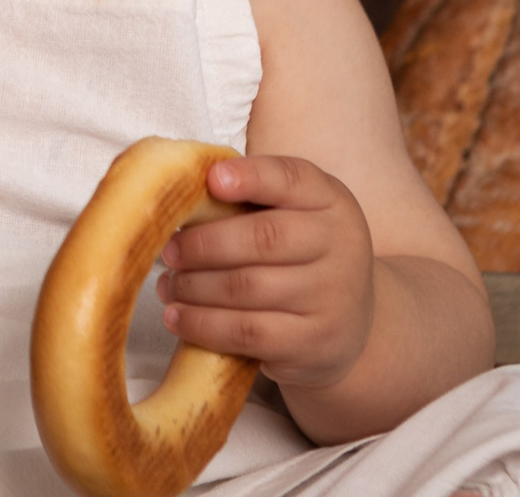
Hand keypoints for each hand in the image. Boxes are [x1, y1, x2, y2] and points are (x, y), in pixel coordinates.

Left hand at [155, 154, 375, 395]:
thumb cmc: (302, 257)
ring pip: (246, 287)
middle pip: (263, 237)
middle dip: (204, 243)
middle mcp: (339, 245)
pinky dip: (202, 324)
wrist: (350, 327)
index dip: (251, 177)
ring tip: (169, 284)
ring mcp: (329, 297)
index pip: (292, 179)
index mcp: (330, 200)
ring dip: (194, 286)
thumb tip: (179, 192)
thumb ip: (251, 198)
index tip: (211, 179)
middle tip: (169, 250)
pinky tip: (178, 317)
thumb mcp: (295, 215)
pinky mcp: (311, 342)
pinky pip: (246, 332)